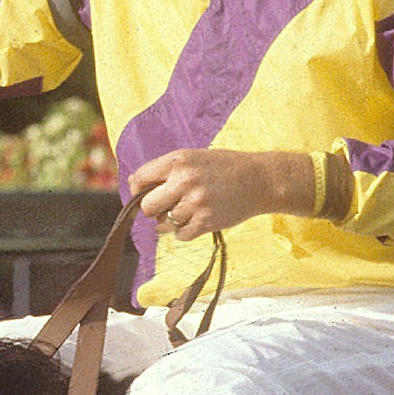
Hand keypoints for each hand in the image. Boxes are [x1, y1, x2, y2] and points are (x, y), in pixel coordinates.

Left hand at [133, 147, 295, 239]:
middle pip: (147, 207)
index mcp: (178, 161)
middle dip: (153, 210)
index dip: (138, 190)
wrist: (260, 180)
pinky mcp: (206, 222)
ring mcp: (195, 203)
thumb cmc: (224, 168)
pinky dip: (185, 232)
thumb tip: (133, 186)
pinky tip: (197, 220)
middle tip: (166, 207)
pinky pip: (180, 236)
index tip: (145, 195)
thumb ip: (165, 170)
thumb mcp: (193, 158)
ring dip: (172, 222)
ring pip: (164, 224)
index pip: (140, 179)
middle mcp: (184, 181)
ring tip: (189, 211)